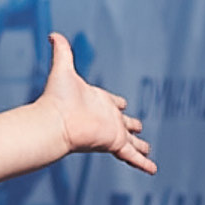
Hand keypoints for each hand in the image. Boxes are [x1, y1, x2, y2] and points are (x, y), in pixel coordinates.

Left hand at [41, 33, 154, 173]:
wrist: (55, 121)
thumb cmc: (57, 98)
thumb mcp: (63, 69)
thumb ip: (62, 51)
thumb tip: (52, 34)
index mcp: (98, 102)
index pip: (112, 102)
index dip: (117, 102)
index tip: (122, 103)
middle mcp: (106, 118)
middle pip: (124, 123)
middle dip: (132, 127)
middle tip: (139, 129)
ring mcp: (112, 132)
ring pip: (131, 141)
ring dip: (140, 146)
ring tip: (148, 150)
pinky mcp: (115, 143)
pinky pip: (133, 155)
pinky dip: (143, 163)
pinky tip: (153, 170)